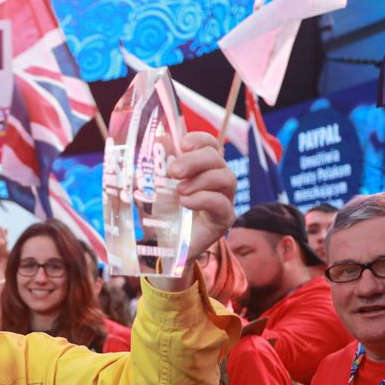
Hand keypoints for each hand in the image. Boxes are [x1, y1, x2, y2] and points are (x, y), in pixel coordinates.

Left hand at [168, 131, 235, 259]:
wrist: (168, 246)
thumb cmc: (167, 212)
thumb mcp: (158, 186)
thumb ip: (160, 164)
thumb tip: (161, 138)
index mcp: (203, 167)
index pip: (210, 144)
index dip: (200, 140)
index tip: (183, 144)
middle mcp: (217, 179)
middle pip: (217, 158)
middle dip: (195, 160)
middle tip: (174, 171)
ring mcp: (224, 198)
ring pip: (226, 177)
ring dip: (201, 180)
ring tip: (180, 191)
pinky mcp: (224, 218)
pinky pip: (222, 203)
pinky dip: (203, 199)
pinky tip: (186, 202)